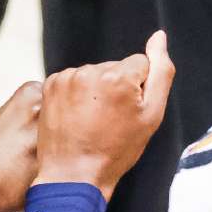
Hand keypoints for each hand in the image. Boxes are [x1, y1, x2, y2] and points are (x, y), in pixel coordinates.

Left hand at [33, 30, 174, 200]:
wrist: (73, 175)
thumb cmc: (116, 149)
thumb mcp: (151, 115)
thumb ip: (161, 72)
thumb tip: (159, 37)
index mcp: (118, 76)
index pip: (141, 65)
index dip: (139, 90)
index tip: (128, 113)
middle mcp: (90, 70)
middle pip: (116, 68)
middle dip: (117, 88)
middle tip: (110, 121)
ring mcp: (67, 77)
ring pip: (95, 74)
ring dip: (96, 91)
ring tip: (93, 121)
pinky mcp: (50, 84)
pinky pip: (74, 80)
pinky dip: (77, 95)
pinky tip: (78, 116)